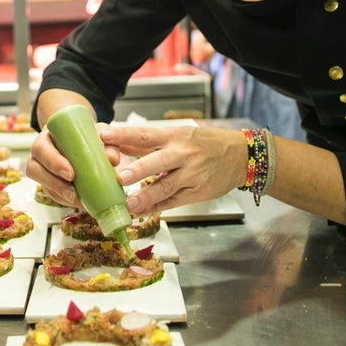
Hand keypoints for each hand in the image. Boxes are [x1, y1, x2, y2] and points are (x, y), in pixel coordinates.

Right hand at [26, 122, 120, 208]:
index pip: (41, 149)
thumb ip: (106, 142)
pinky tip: (79, 202)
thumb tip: (113, 159)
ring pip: (43, 185)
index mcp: (47, 136)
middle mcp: (40, 154)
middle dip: (54, 183)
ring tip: (78, 200)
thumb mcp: (97, 132)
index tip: (71, 174)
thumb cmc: (86, 133)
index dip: (53, 162)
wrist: (82, 138)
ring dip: (60, 194)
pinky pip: (52, 194)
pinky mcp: (48, 183)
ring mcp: (42, 170)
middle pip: (35, 170)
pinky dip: (65, 200)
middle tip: (73, 192)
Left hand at [106, 125, 243, 215]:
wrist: (241, 155)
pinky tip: (142, 212)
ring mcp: (191, 174)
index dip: (124, 135)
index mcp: (175, 136)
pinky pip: (174, 201)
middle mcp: (183, 154)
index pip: (145, 134)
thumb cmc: (205, 143)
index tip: (104, 135)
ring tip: (129, 204)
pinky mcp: (197, 192)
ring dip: (146, 196)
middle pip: (157, 161)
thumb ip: (149, 142)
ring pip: (166, 187)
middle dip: (138, 169)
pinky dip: (157, 207)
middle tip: (119, 177)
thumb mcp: (179, 135)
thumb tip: (118, 143)